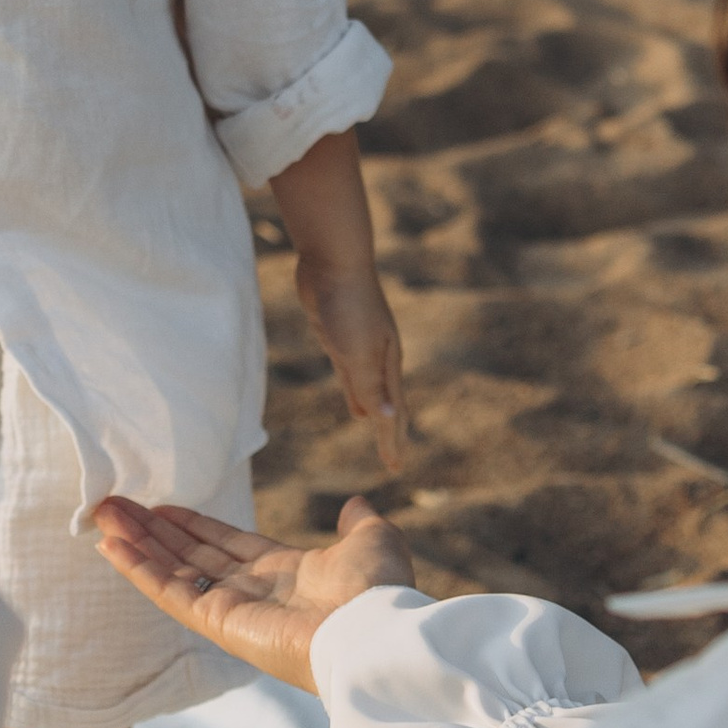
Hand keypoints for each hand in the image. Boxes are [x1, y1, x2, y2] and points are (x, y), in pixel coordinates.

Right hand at [92, 493, 417, 695]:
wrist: (377, 635)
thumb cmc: (379, 592)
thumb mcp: (373, 541)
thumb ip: (358, 523)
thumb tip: (355, 504)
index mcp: (285, 572)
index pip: (226, 544)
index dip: (192, 524)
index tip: (160, 507)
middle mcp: (252, 591)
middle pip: (190, 554)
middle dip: (152, 530)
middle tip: (114, 504)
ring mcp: (231, 609)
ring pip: (172, 570)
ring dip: (136, 543)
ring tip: (102, 515)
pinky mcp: (217, 624)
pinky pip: (170, 591)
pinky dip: (139, 568)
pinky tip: (111, 546)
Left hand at [297, 257, 408, 474]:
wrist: (333, 259)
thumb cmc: (347, 305)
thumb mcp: (356, 351)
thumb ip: (370, 386)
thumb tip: (386, 421)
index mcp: (387, 363)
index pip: (393, 412)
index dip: (392, 441)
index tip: (394, 468)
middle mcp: (379, 358)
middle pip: (387, 404)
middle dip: (390, 432)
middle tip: (393, 460)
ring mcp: (361, 346)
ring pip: (370, 390)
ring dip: (374, 412)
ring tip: (376, 431)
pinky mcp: (341, 335)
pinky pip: (353, 375)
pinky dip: (357, 392)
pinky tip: (354, 400)